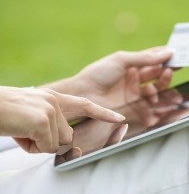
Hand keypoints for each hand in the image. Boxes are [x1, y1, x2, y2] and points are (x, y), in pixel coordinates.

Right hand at [0, 87, 124, 152]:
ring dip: (38, 145)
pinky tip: (19, 133)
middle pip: (67, 137)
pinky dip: (31, 147)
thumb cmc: (5, 112)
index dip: (103, 113)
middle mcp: (56, 102)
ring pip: (57, 144)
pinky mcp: (43, 120)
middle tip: (27, 132)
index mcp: (54, 98)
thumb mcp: (32, 115)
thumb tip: (68, 145)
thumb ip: (52, 124)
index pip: (86, 105)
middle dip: (48, 142)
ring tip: (21, 130)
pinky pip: (46, 147)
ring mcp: (51, 110)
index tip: (119, 119)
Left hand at [45, 47, 173, 108]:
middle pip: (157, 75)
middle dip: (166, 73)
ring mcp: (134, 93)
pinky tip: (156, 100)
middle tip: (172, 70)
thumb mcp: (122, 60)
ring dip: (162, 87)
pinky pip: (150, 105)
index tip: (178, 55)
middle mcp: (135, 79)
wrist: (83, 94)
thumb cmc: (98, 73)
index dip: (165, 57)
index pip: (153, 59)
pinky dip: (156, 103)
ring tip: (162, 85)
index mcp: (132, 65)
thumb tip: (167, 52)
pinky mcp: (133, 107)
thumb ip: (145, 58)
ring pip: (156, 90)